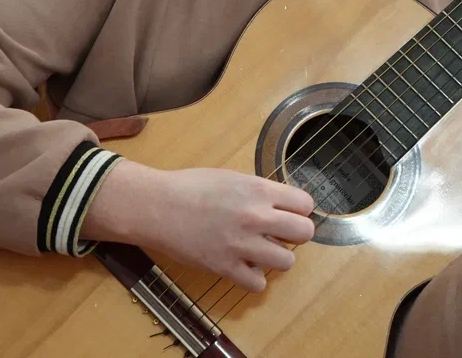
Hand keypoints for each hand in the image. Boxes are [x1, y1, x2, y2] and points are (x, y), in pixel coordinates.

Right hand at [83, 162, 314, 292]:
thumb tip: (283, 206)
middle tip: (279, 233)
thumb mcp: (232, 177)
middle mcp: (255, 217)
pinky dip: (253, 277)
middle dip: (296, 233)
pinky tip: (243, 265)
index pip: (305, 204)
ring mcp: (241, 245)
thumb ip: (260, 191)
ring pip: (287, 262)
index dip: (299, 209)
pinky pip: (258, 284)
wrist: (156, 207)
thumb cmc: (191, 186)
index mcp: (257, 190)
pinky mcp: (225, 268)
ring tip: (260, 250)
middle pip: (304, 233)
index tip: (288, 213)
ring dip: (276, 257)